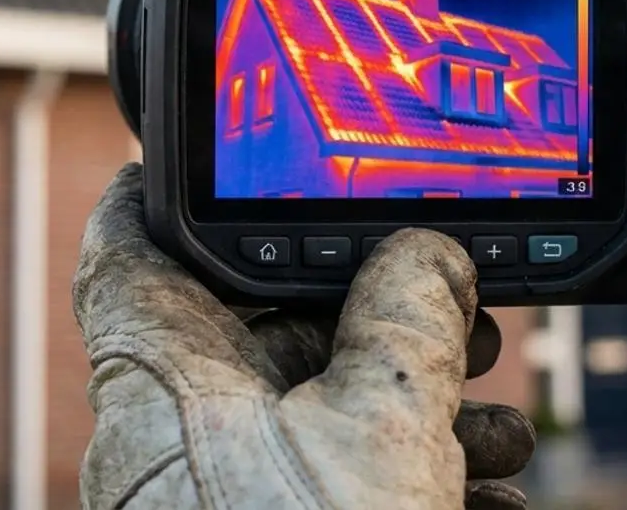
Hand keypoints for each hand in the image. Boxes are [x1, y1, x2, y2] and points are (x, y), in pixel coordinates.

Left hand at [74, 164, 535, 508]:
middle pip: (256, 328)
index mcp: (165, 377)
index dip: (165, 185)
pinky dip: (406, 474)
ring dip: (410, 402)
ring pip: (310, 413)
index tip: (215, 150)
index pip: (130, 246)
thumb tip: (429, 252)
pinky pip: (329, 485)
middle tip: (446, 294)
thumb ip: (407, 319)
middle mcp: (176, 435)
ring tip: (496, 414)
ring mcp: (221, 498)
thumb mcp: (382, 428)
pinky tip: (492, 490)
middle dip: (365, 308)